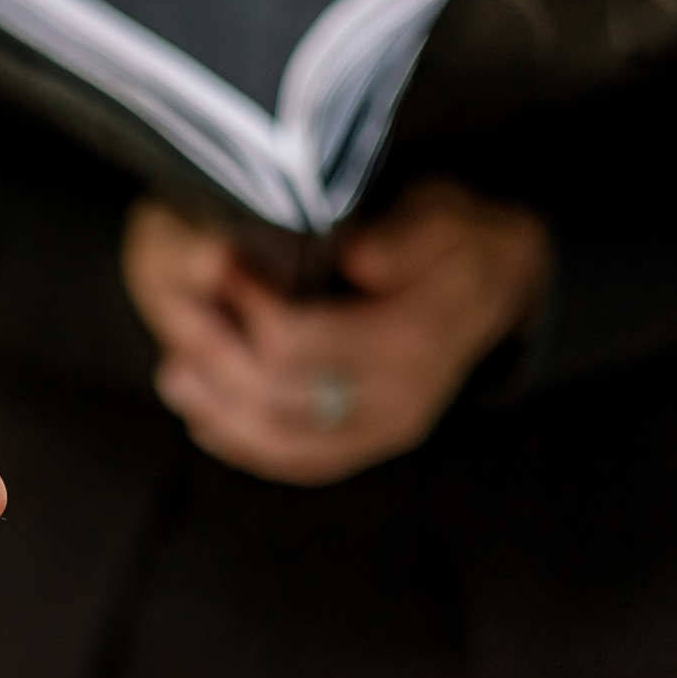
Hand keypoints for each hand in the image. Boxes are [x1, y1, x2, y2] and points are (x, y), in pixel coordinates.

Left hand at [123, 182, 550, 484]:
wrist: (502, 284)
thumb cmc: (456, 240)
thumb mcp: (440, 214)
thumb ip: (402, 236)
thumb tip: (358, 259)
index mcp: (409, 339)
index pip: (297, 341)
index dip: (243, 307)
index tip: (213, 268)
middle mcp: (398, 399)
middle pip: (276, 396)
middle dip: (215, 357)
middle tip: (175, 316)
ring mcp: (384, 429)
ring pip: (280, 441)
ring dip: (217, 410)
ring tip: (174, 374)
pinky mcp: (371, 443)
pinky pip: (300, 462)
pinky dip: (246, 445)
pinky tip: (206, 420)